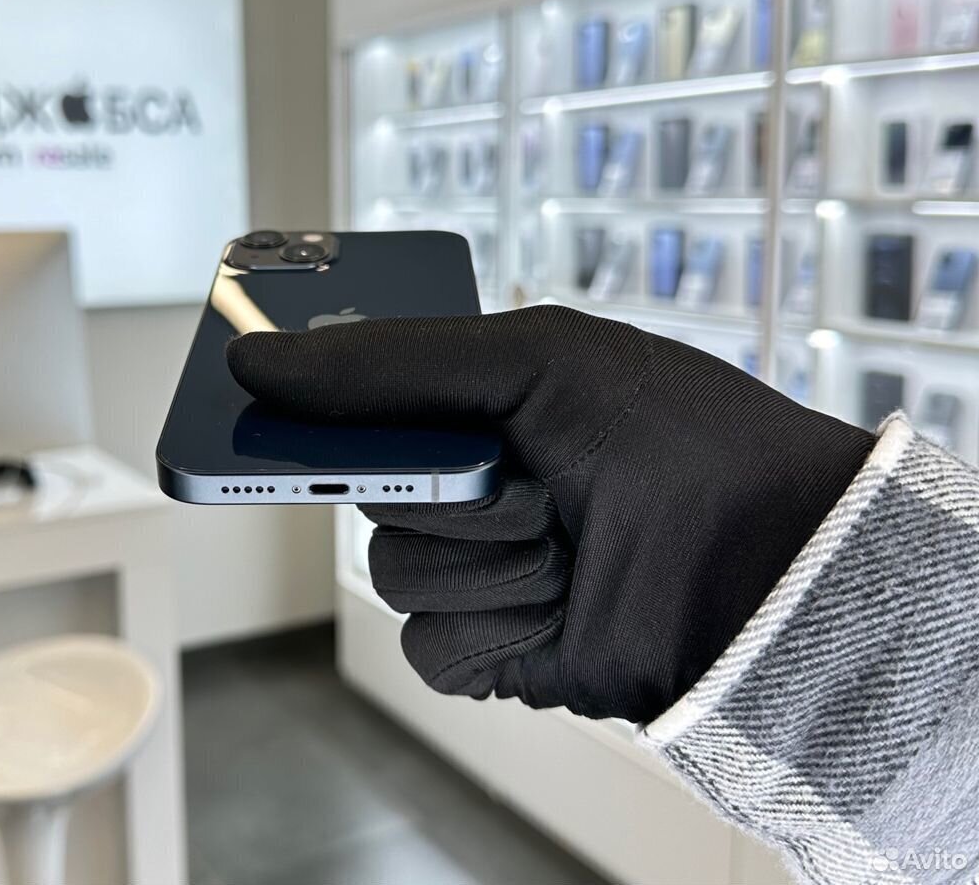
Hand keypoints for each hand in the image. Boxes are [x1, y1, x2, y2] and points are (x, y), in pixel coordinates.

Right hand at [227, 306, 873, 721]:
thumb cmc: (667, 433)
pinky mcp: (491, 651)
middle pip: (356, 486)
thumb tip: (258, 363)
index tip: (243, 377)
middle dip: (432, 482)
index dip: (299, 392)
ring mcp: (474, 570)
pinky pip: (429, 644)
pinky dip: (493, 623)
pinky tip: (559, 600)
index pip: (348, 395)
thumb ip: (390, 361)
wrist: (767, 558)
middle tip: (505, 471)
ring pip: (392, 570)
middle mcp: (463, 486)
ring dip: (481, 554)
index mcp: (469, 405)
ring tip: (564, 537)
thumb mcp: (531, 360)